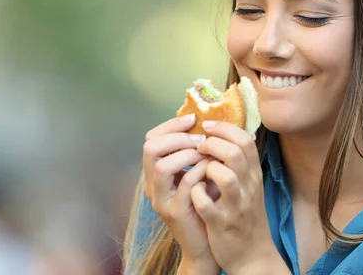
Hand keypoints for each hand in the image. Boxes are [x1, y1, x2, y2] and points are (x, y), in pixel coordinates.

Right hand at [142, 114, 220, 272]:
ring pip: (162, 165)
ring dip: (187, 153)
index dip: (171, 125)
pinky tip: (212, 169)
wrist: (206, 244)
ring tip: (205, 153)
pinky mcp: (175, 212)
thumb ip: (196, 152)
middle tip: (200, 137)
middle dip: (177, 136)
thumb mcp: (198, 173)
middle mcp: (152, 184)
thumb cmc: (206, 204)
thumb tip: (207, 123)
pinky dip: (200, 171)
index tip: (193, 118)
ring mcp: (161, 199)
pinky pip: (185, 183)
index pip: (151, 138)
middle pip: (150, 147)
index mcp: (155, 173)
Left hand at [191, 121, 279, 273]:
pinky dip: (196, 194)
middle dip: (212, 143)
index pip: (245, 141)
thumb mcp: (248, 185)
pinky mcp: (221, 225)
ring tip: (196, 168)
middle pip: (236, 153)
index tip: (206, 126)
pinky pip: (206, 204)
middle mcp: (249, 188)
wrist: (253, 255)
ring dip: (206, 167)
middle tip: (198, 146)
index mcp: (254, 175)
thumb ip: (239, 162)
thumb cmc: (245, 215)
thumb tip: (224, 134)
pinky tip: (192, 192)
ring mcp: (236, 206)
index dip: (224, 128)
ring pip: (225, 176)